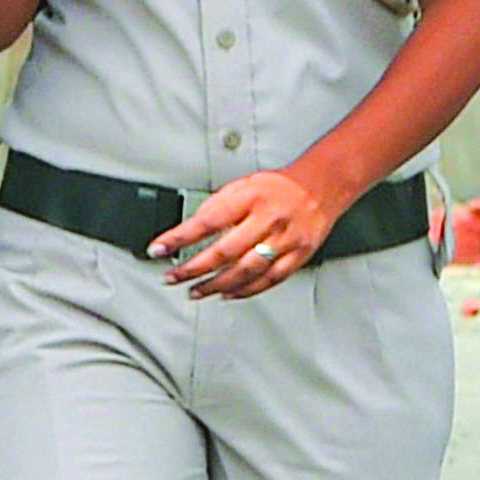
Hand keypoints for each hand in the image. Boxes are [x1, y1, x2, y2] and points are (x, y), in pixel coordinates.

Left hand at [156, 166, 349, 300]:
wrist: (321, 188)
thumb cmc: (278, 187)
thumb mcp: (243, 185)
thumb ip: (218, 206)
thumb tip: (188, 231)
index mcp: (251, 197)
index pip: (208, 220)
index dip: (179, 237)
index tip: (158, 249)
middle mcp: (268, 219)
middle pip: (225, 251)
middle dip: (193, 268)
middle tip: (173, 277)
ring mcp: (286, 240)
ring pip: (246, 270)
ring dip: (216, 285)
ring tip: (196, 291)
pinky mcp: (299, 255)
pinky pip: (269, 279)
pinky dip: (246, 290)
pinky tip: (228, 294)